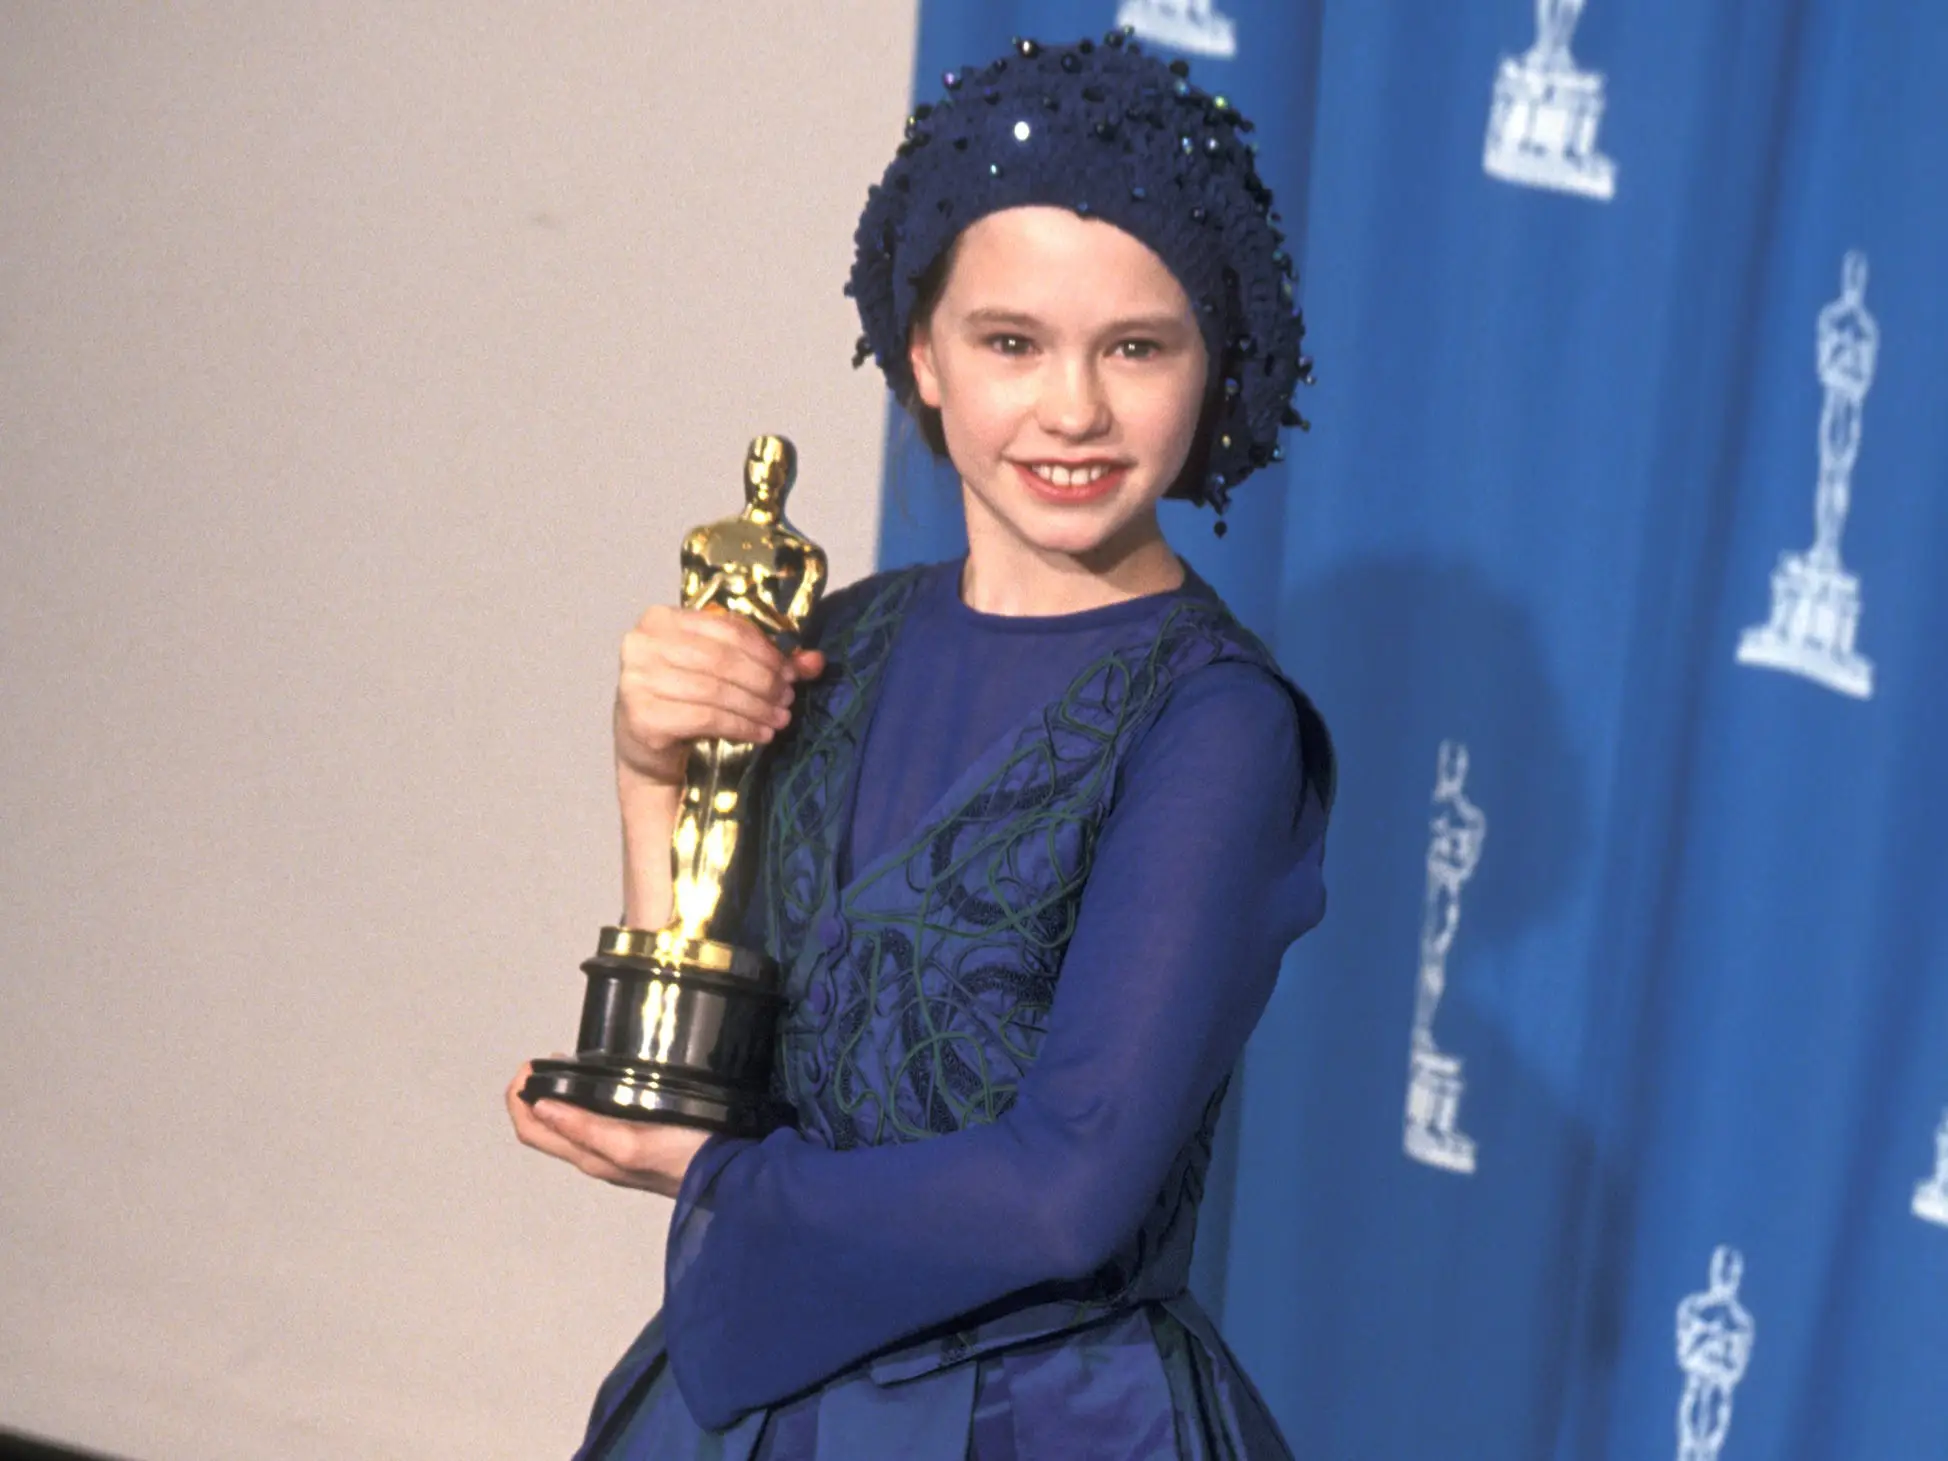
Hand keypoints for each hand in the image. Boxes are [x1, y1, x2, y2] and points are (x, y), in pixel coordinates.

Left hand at [506, 1062, 713, 1198]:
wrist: (732, 1176)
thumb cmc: (683, 1158)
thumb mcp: (631, 1143)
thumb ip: (586, 1128)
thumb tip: (540, 1106)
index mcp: (587, 1155)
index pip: (531, 1130)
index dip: (519, 1097)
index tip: (530, 1065)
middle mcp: (594, 1155)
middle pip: (544, 1127)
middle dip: (533, 1091)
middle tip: (544, 1059)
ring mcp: (614, 1149)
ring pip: (567, 1122)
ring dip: (556, 1092)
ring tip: (565, 1062)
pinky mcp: (635, 1140)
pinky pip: (593, 1119)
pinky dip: (583, 1097)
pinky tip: (602, 1079)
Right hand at [614, 605, 825, 787]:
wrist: (648, 751)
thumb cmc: (684, 702)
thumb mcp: (722, 673)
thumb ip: (765, 661)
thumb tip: (816, 661)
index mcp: (661, 619)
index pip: (725, 628)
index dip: (764, 651)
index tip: (790, 673)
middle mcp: (642, 643)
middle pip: (722, 659)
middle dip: (763, 681)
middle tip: (787, 699)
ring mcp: (636, 679)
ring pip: (715, 689)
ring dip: (756, 706)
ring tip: (779, 718)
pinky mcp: (642, 716)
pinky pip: (705, 717)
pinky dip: (740, 726)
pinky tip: (760, 734)